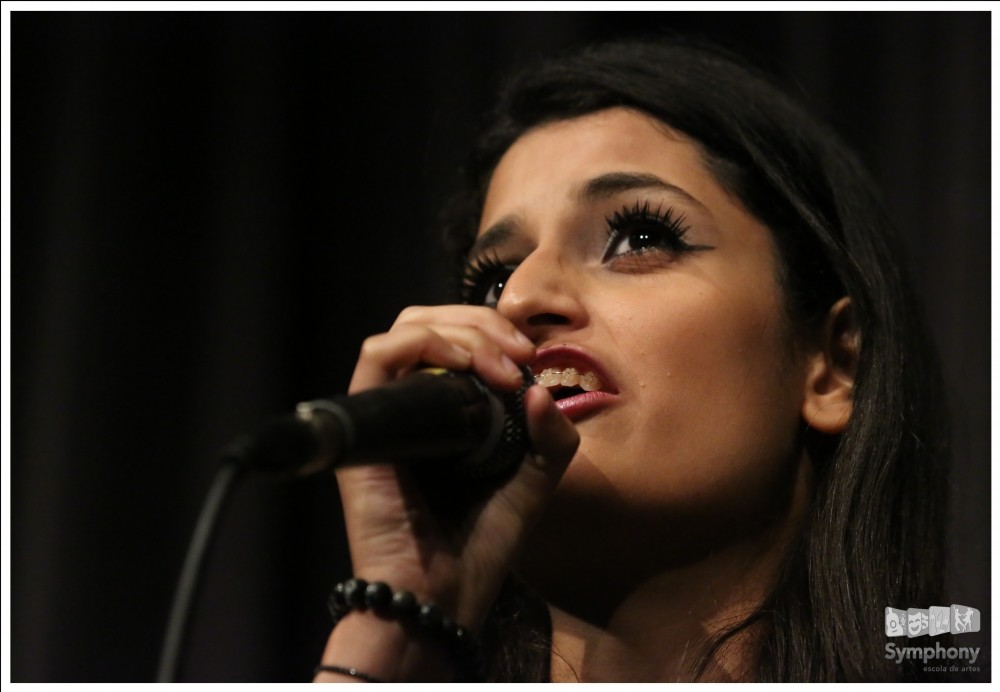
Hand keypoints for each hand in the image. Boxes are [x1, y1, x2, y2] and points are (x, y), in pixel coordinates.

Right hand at [316, 305, 578, 680]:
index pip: (459, 338)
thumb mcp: (534, 483)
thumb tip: (541, 387)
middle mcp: (415, 402)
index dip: (496, 331)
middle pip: (433, 321)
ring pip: (407, 327)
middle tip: (520, 353)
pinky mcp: (365, 423)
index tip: (532, 357)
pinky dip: (423, 342)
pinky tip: (463, 366)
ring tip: (500, 363)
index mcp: (450, 410)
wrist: (441, 595)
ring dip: (462, 330)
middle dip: (484, 322)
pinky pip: (377, 355)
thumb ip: (552, 438)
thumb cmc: (481, 545)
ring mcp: (388, 410)